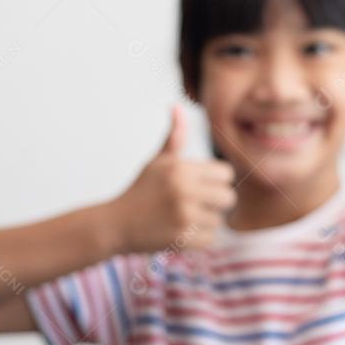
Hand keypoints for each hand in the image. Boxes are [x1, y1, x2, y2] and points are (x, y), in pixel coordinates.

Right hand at [112, 104, 236, 252]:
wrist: (115, 224)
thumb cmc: (140, 191)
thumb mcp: (156, 161)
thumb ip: (174, 137)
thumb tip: (177, 106)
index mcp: (181, 169)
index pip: (226, 174)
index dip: (218, 181)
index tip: (204, 186)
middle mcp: (184, 190)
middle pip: (229, 198)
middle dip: (217, 203)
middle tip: (198, 204)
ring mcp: (183, 216)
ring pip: (219, 220)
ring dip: (206, 222)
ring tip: (185, 218)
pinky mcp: (182, 238)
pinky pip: (210, 238)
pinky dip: (199, 238)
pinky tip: (181, 231)